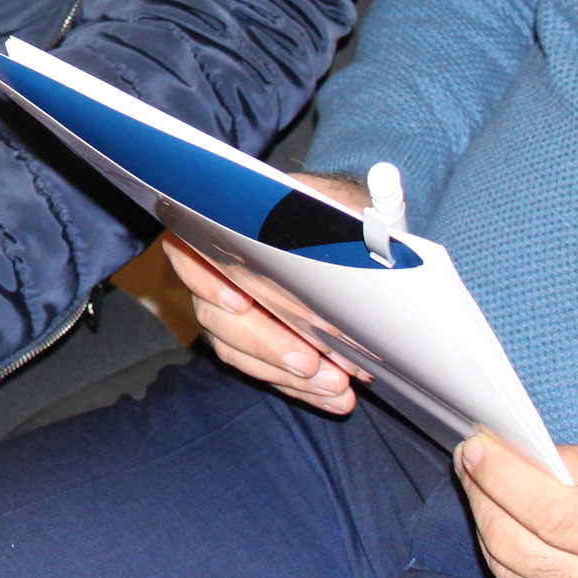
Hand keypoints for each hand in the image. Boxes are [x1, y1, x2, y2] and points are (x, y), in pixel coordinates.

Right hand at [161, 171, 368, 414]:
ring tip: (334, 386)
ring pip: (236, 348)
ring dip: (284, 373)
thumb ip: (366, 200)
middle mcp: (219, 270)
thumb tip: (385, 181)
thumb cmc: (344, 217)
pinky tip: (335, 396)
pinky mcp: (255, 343)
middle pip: (216, 313)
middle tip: (309, 361)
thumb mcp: (355, 204)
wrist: (351, 251)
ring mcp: (233, 310)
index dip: (206, 278)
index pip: (191, 251)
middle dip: (265, 343)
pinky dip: (297, 387)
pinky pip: (261, 370)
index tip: (241, 301)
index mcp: (229, 226)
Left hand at [461, 435, 577, 577]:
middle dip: (483, 497)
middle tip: (470, 460)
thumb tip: (518, 453)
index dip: (506, 479)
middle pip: (517, 546)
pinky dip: (504, 562)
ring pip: (510, 574)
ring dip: (485, 526)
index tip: (476, 447)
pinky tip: (504, 531)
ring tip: (481, 487)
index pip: (551, 515)